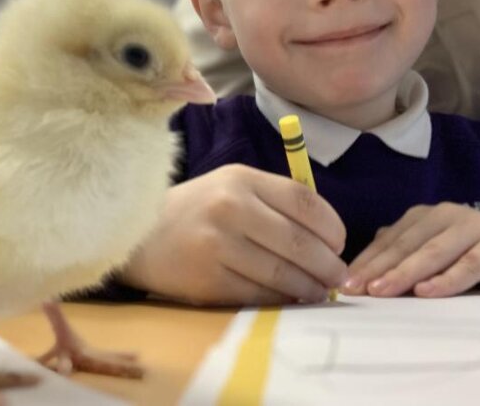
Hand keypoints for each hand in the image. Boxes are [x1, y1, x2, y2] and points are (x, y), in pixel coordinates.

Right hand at [119, 164, 346, 305]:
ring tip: (319, 291)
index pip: (304, 201)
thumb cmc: (196, 210)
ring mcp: (217, 245)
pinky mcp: (208, 281)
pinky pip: (260, 294)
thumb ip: (274, 202)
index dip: (332, 226)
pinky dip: (282, 300)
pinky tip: (291, 299)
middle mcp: (230, 208)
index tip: (340, 243)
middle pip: (299, 241)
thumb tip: (326, 237)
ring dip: (310, 287)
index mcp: (241, 179)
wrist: (139, 235)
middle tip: (339, 276)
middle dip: (328, 264)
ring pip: (283, 273)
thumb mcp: (231, 186)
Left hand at [343, 203, 479, 297]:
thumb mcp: (432, 246)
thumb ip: (402, 252)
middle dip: (376, 268)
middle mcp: (442, 215)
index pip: (387, 241)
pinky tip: (427, 291)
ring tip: (380, 290)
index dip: (365, 261)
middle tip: (354, 289)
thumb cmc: (467, 247)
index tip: (343, 283)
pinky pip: (469, 264)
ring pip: (432, 252)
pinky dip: (447, 279)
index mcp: (421, 217)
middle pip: (404, 245)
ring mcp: (471, 227)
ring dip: (404, 272)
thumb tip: (361, 267)